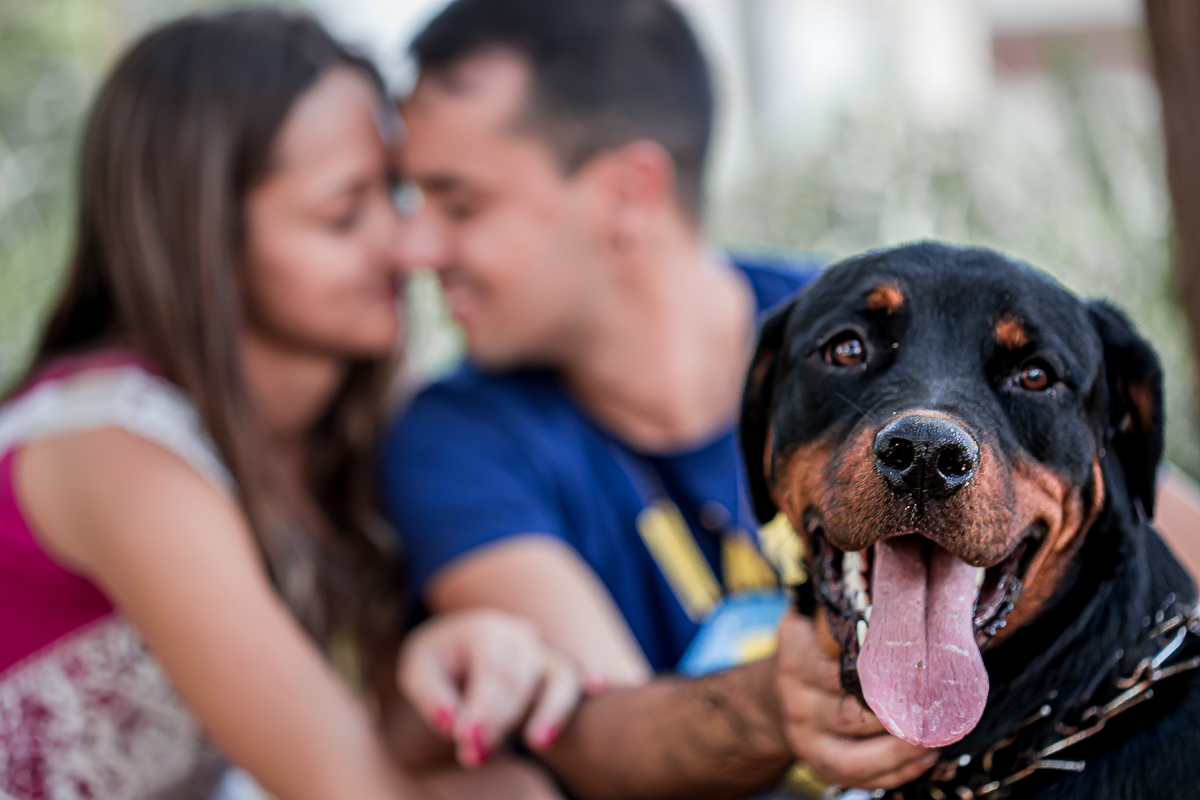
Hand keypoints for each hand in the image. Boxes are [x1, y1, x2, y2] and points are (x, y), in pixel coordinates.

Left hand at [400, 609, 591, 767]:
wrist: (456, 644)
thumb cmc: (437, 661)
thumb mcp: (418, 672)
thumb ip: (432, 697)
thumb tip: (452, 724)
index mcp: (485, 629)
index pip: (490, 672)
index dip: (481, 709)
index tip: (466, 742)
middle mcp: (520, 635)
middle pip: (520, 682)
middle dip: (498, 722)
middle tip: (472, 756)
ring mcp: (542, 651)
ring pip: (558, 677)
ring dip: (550, 711)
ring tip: (537, 742)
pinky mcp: (556, 670)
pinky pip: (578, 672)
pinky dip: (590, 674)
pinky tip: (596, 686)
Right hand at [776, 610, 939, 788]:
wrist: (772, 699)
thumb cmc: (811, 653)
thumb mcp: (811, 622)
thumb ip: (838, 609)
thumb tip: (886, 580)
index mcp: (796, 654)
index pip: (840, 662)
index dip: (881, 663)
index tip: (916, 660)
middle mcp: (796, 697)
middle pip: (854, 709)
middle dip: (902, 710)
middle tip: (943, 701)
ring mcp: (805, 735)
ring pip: (860, 750)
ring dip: (906, 745)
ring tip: (941, 734)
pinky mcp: (818, 764)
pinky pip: (860, 775)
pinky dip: (897, 771)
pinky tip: (925, 756)